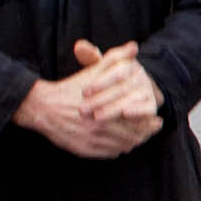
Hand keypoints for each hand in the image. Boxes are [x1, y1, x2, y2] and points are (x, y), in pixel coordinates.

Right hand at [12, 38, 163, 158]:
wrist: (43, 107)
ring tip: (141, 137)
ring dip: (134, 142)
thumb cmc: (72, 87)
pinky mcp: (85, 150)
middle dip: (145, 133)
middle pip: (132, 135)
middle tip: (152, 130)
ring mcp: (92, 140)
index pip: (136, 119)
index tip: (157, 119)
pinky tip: (123, 144)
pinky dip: (119, 149)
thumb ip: (114, 59)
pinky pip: (110, 153)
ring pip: (123, 146)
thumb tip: (134, 47)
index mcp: (105, 108)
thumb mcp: (92, 71)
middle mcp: (99, 126)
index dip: (149, 121)